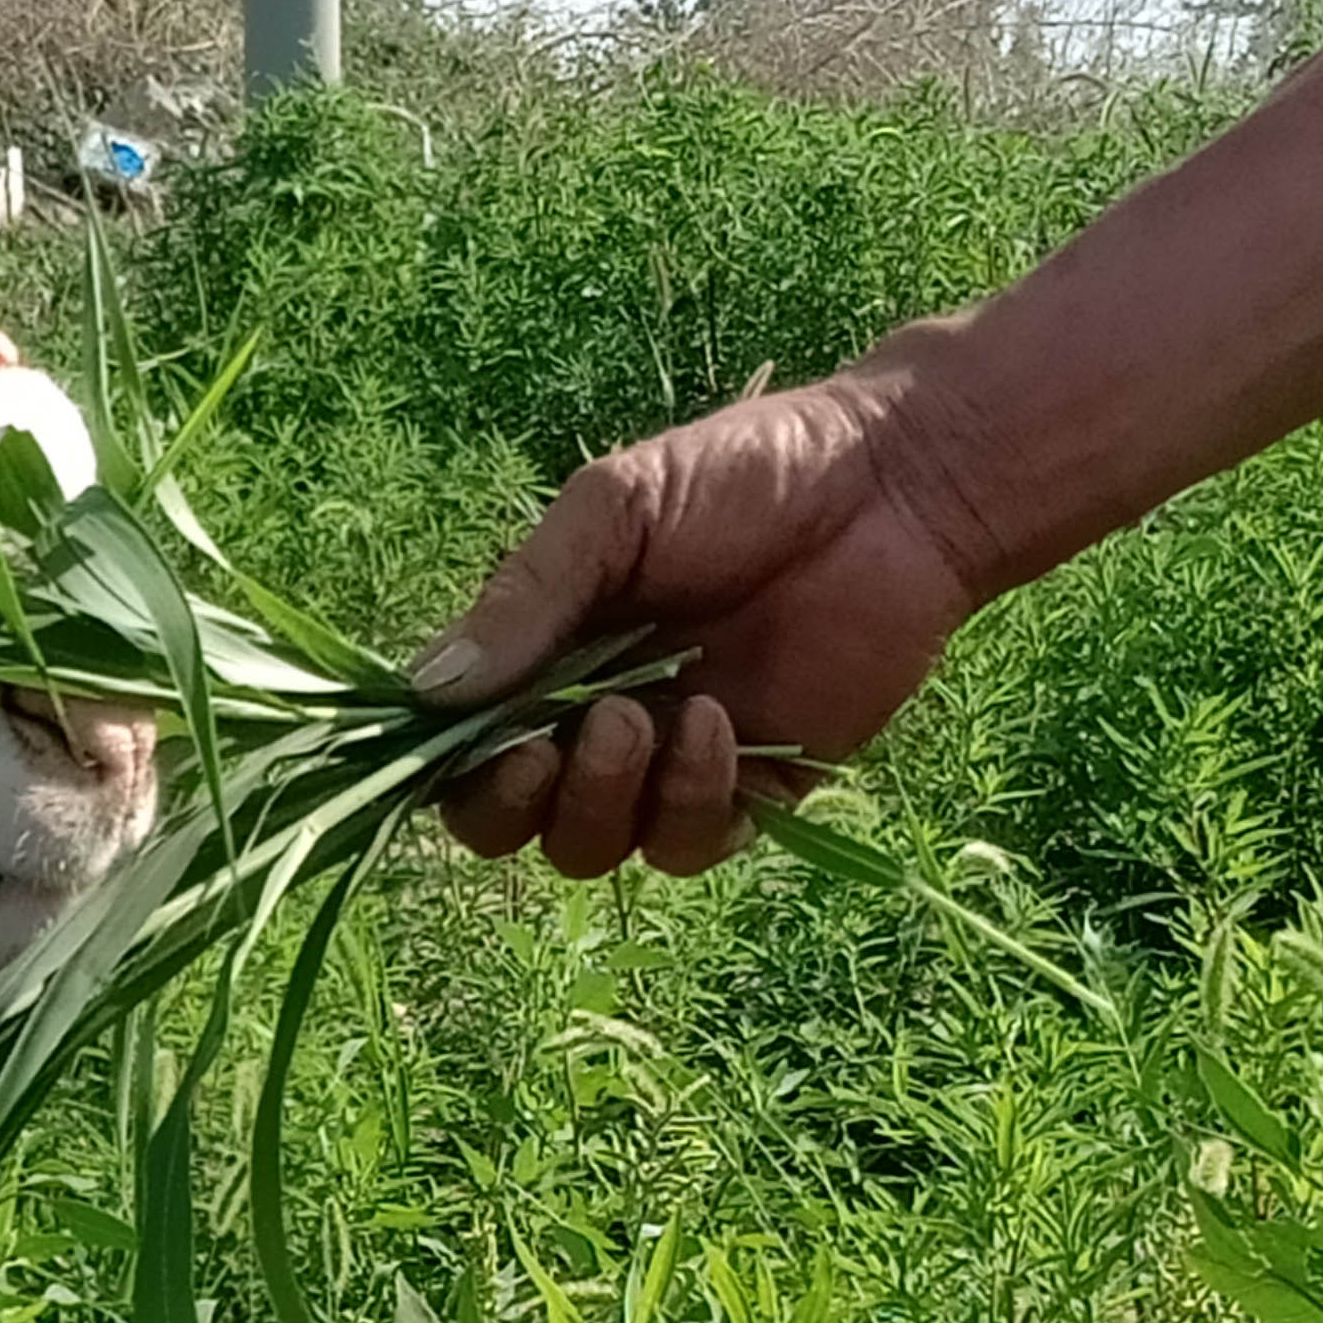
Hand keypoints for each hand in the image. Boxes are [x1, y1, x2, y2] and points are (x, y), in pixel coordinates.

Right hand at [421, 355, 1002, 875]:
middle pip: (511, 823)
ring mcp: (670, 765)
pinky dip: (690, 798)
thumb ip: (524, 600)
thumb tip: (425, 691)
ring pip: (591, 848)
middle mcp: (593, 723)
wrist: (897, 484)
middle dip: (514, 803)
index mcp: (546, 656)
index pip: (459, 751)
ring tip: (641, 716)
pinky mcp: (755, 792)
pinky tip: (720, 724)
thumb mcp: (613, 511)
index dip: (449, 768)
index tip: (471, 737)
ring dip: (601, 799)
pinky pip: (689, 843)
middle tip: (546, 749)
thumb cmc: (748, 474)